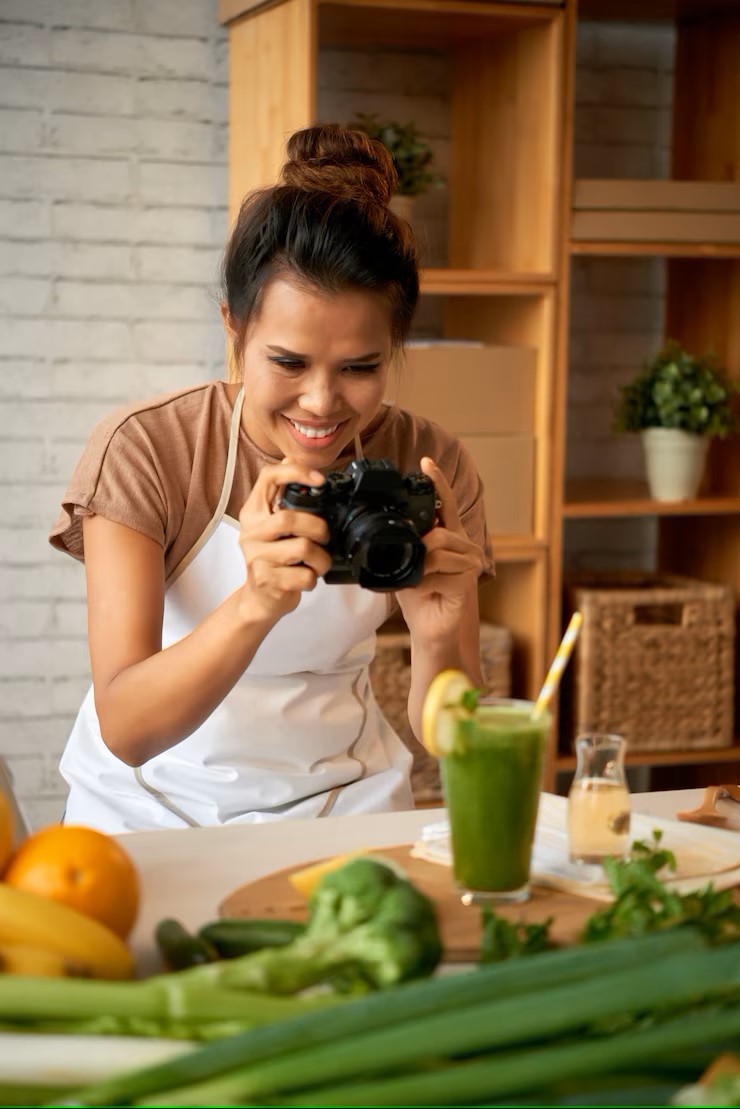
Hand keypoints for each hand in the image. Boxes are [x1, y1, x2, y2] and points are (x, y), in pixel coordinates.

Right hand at [238, 459, 331, 622]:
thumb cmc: (272, 558)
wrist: (260, 599)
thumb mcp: (274, 525)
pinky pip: (303, 575)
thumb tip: (292, 457)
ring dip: (321, 558)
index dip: (296, 471)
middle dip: (318, 527)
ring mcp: (255, 557)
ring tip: (318, 562)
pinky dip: (313, 578)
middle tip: (325, 537)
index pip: (269, 477)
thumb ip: (284, 495)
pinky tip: (306, 577)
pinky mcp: (266, 580)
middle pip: (289, 517)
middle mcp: (250, 532)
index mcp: (253, 512)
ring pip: (302, 548)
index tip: (320, 480)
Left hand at [395, 457, 483, 644]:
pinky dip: (423, 583)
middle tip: (409, 559)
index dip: (438, 483)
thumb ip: (404, 545)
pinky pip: (439, 575)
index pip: (445, 504)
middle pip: (441, 531)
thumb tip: (386, 531)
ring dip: (420, 565)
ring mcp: (467, 566)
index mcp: (449, 536)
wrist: (430, 628)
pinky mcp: (465, 586)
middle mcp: (462, 547)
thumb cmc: (420, 595)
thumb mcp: (406, 564)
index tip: (426, 463)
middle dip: (420, 543)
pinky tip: (421, 589)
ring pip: (439, 550)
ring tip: (414, 577)